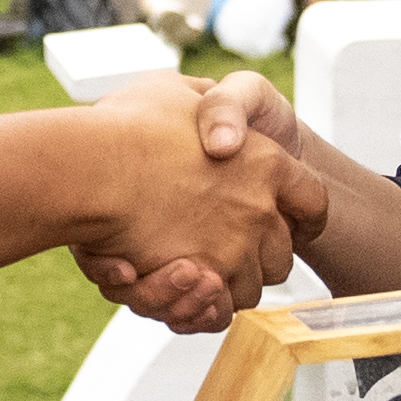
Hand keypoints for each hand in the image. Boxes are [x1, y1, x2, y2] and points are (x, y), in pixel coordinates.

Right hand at [66, 70, 311, 333]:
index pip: (312, 200)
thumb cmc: (126, 126)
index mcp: (267, 160)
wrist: (87, 166)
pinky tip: (180, 288)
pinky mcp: (204, 280)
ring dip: (225, 284)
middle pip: (281, 253)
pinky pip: (220, 310)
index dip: (300, 213)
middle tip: (224, 245)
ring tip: (192, 269)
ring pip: (250, 287)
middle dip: (258, 254)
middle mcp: (260, 208)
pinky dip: (202, 308)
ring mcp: (235, 247)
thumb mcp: (178, 91)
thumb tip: (218, 122)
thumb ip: (209, 104)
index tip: (289, 220)